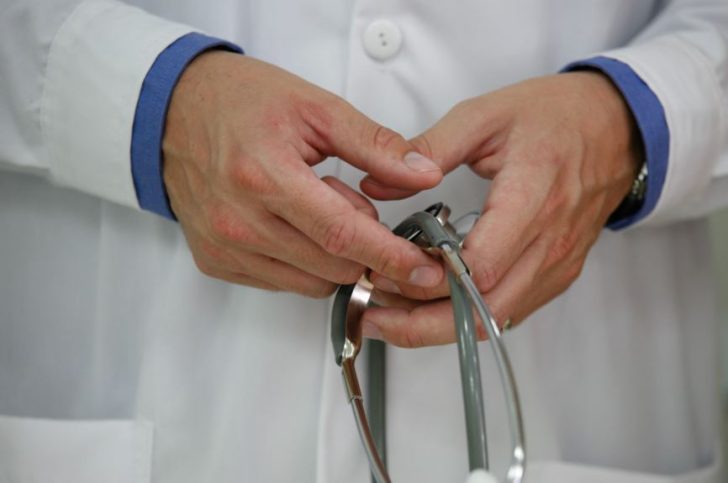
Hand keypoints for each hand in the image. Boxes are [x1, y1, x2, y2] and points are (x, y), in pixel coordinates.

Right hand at [163, 51, 444, 295]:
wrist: (173, 110)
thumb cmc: (242, 102)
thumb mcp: (317, 108)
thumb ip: (376, 145)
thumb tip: (424, 174)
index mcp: (265, 176)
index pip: (342, 234)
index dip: (390, 256)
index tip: (426, 269)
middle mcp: (239, 221)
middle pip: (332, 266)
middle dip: (368, 251)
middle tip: (365, 211)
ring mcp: (223, 247)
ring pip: (312, 283)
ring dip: (336, 257)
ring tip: (320, 206)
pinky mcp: (215, 262)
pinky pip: (283, 282)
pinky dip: (306, 263)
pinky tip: (296, 224)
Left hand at [360, 72, 641, 345]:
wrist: (619, 128)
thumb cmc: (556, 116)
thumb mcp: (486, 115)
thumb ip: (428, 147)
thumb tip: (376, 182)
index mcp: (532, 198)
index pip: (480, 266)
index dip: (428, 280)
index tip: (384, 270)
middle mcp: (550, 243)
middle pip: (483, 311)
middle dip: (421, 324)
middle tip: (372, 315)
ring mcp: (558, 265)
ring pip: (494, 322)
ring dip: (440, 327)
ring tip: (391, 315)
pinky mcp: (558, 275)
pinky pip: (510, 313)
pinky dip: (468, 317)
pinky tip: (432, 306)